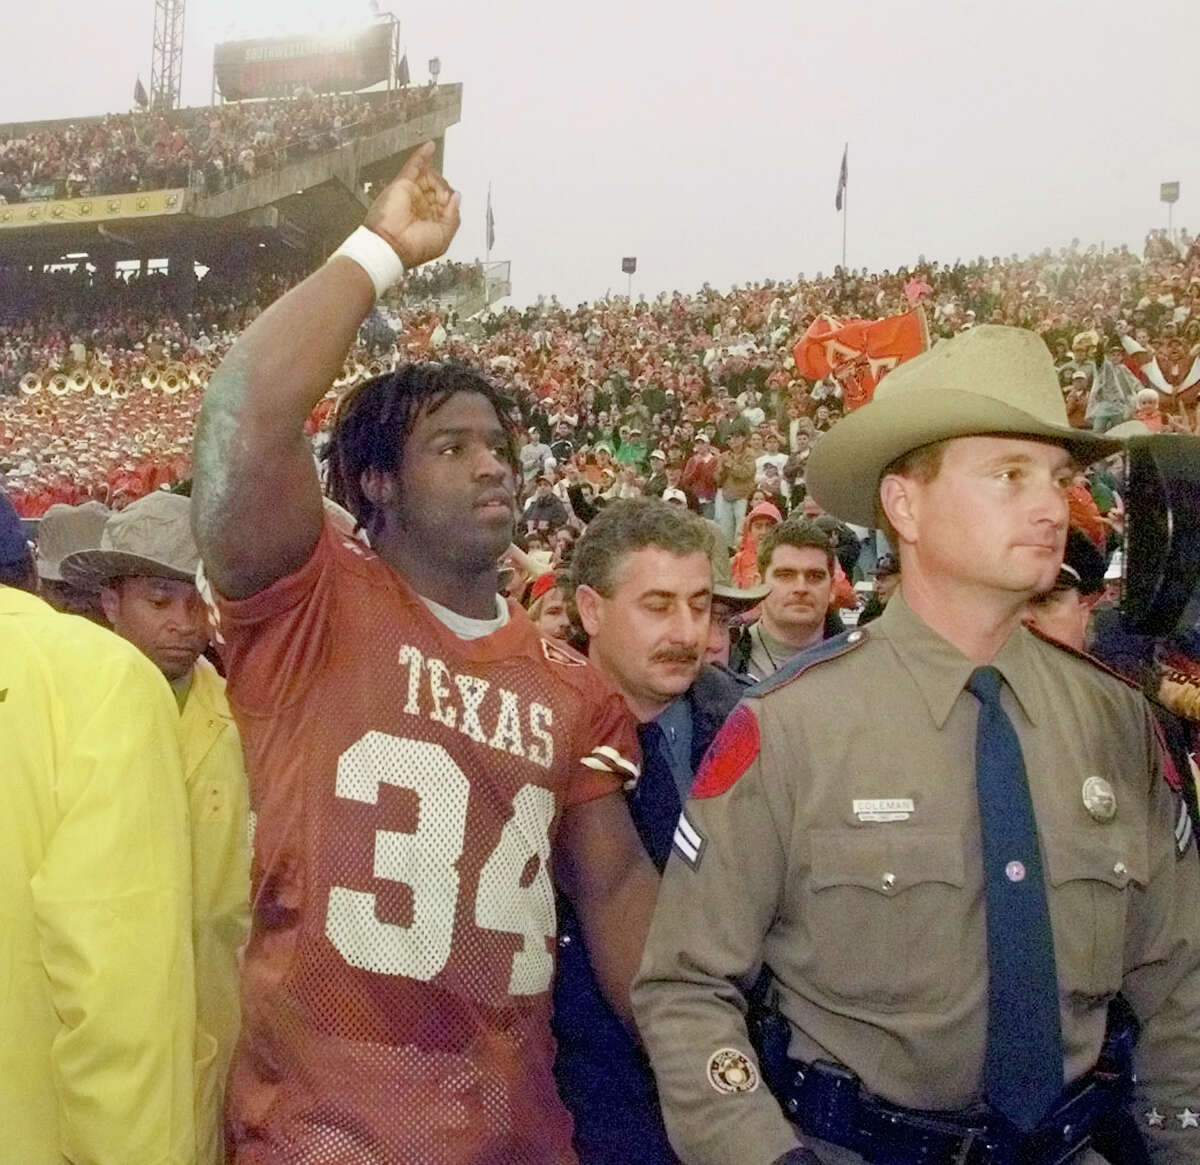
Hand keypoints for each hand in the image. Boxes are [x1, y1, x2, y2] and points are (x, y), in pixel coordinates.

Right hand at [364, 141, 460, 268]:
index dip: (449, 201)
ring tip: (434, 187)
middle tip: (441, 198)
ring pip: (428, 177)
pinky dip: (422, 156)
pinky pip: (414, 166)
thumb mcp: (444, 236)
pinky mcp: (402, 184)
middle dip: (443, 190)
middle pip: (437, 188)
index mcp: (430, 220)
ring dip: (436, 178)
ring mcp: (411, 194)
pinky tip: (430, 147)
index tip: (450, 205)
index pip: (445, 202)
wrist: (391, 245)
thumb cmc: (415, 247)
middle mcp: (420, 206)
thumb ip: (453, 216)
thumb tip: (457, 197)